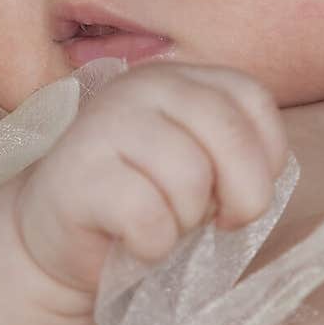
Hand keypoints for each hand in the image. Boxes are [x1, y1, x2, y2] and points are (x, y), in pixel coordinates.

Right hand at [13, 62, 288, 294]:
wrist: (58, 240)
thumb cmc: (142, 204)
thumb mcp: (198, 164)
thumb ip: (234, 153)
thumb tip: (260, 180)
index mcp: (179, 77)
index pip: (252, 98)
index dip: (266, 156)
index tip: (239, 192)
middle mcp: (143, 86)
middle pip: (230, 134)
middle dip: (242, 196)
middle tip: (215, 221)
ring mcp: (106, 123)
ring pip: (191, 178)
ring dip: (186, 222)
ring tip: (161, 223)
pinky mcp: (78, 171)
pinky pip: (148, 217)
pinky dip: (152, 247)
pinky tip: (132, 242)